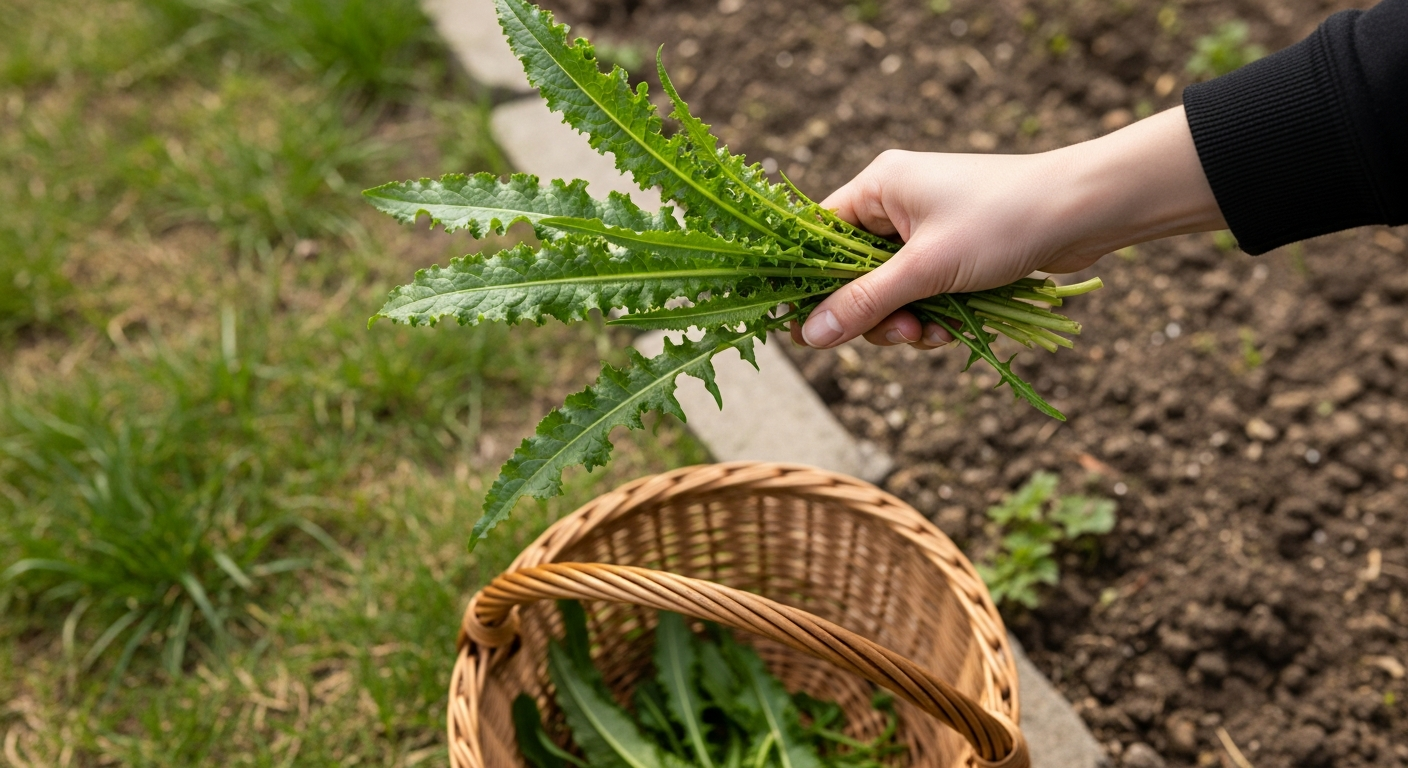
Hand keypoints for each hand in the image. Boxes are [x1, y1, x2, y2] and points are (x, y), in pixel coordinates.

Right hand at [792, 106, 1226, 349]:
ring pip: (890, 291)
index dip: (808, 283)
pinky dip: (934, 316)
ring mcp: (928, 228)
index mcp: (879, 186)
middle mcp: (897, 203)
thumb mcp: (926, 269)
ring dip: (906, 321)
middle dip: (873, 313)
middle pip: (852, 273)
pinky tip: (954, 330)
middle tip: (898, 333)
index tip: (801, 326)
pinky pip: (924, 294)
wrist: (1087, 210)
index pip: (817, 236)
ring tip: (933, 333)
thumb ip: (865, 303)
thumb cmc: (1003, 222)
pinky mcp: (956, 252)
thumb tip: (808, 336)